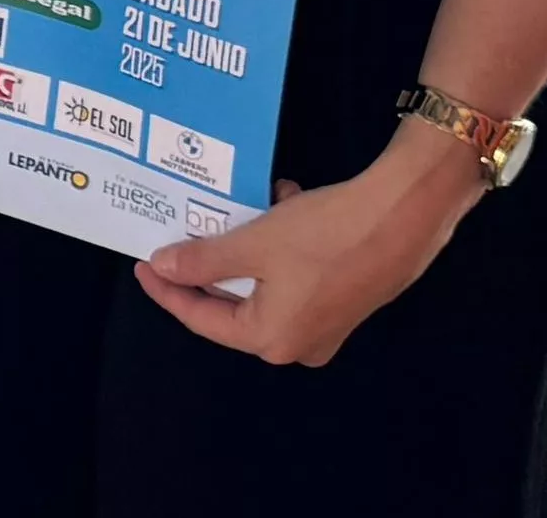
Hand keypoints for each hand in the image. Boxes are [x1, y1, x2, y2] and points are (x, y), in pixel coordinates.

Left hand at [132, 121, 479, 365]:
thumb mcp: (253, 244)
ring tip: (235, 209)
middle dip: (210, 266)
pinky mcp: (347, 300)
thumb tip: (163, 269)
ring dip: (248, 247)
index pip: (202, 318)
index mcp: (271, 339)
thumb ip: (203, 260)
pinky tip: (285, 202)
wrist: (404, 215)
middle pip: (234, 306)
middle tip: (180, 236)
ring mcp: (327, 325)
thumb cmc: (324, 234)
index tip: (143, 263)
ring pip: (266, 284)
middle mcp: (299, 344)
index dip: (168, 290)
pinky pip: (297, 275)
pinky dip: (282, 245)